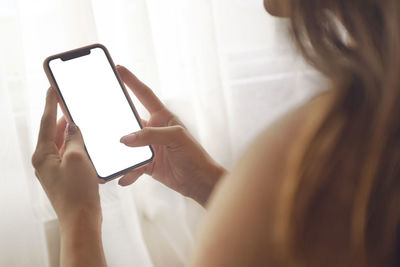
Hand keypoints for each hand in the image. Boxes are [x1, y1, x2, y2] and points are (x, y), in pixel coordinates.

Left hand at [31, 88, 100, 227]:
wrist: (81, 219)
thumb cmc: (76, 191)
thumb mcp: (76, 158)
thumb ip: (74, 138)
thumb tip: (72, 125)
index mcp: (43, 155)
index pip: (47, 122)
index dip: (51, 104)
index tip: (53, 88)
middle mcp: (45, 161)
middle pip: (54, 132)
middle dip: (63, 118)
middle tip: (71, 103)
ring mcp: (55, 170)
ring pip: (63, 144)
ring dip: (73, 133)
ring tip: (82, 121)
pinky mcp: (66, 176)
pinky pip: (70, 155)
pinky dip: (78, 147)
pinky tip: (89, 143)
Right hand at [116, 66, 225, 205]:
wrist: (199, 181)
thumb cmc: (194, 155)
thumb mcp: (175, 138)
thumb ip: (151, 135)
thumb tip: (124, 139)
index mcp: (162, 117)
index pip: (144, 94)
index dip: (132, 81)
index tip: (118, 68)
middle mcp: (153, 130)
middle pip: (129, 121)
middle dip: (114, 119)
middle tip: (97, 114)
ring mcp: (149, 148)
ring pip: (126, 146)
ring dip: (117, 152)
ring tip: (104, 155)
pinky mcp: (147, 164)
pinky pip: (131, 167)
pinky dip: (126, 173)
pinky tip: (122, 178)